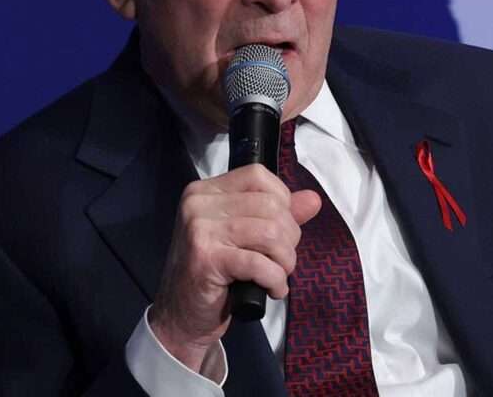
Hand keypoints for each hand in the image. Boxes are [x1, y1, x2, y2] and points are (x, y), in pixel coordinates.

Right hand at [149, 165, 323, 375]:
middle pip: (270, 205)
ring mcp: (200, 230)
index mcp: (205, 191)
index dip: (282, 201)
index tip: (279, 230)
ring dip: (285, 261)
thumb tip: (313, 199)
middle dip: (289, 238)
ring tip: (277, 276)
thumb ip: (278, 215)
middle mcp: (199, 204)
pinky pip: (260, 263)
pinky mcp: (207, 259)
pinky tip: (272, 290)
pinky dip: (275, 280)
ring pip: (270, 232)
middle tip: (280, 261)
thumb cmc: (213, 275)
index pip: (258, 176)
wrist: (180, 316)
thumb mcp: (244, 239)